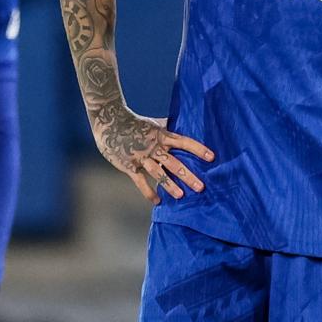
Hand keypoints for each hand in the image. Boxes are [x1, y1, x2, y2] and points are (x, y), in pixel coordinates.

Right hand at [95, 114, 212, 205]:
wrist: (109, 120)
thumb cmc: (132, 122)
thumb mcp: (152, 125)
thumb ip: (164, 133)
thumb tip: (180, 133)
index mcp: (161, 135)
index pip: (184, 142)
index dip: (198, 149)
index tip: (212, 157)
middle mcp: (154, 147)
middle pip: (174, 163)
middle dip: (188, 176)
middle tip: (201, 187)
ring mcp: (141, 156)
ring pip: (158, 173)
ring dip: (170, 185)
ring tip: (181, 196)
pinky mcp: (129, 165)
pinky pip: (140, 181)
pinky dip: (148, 191)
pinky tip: (157, 201)